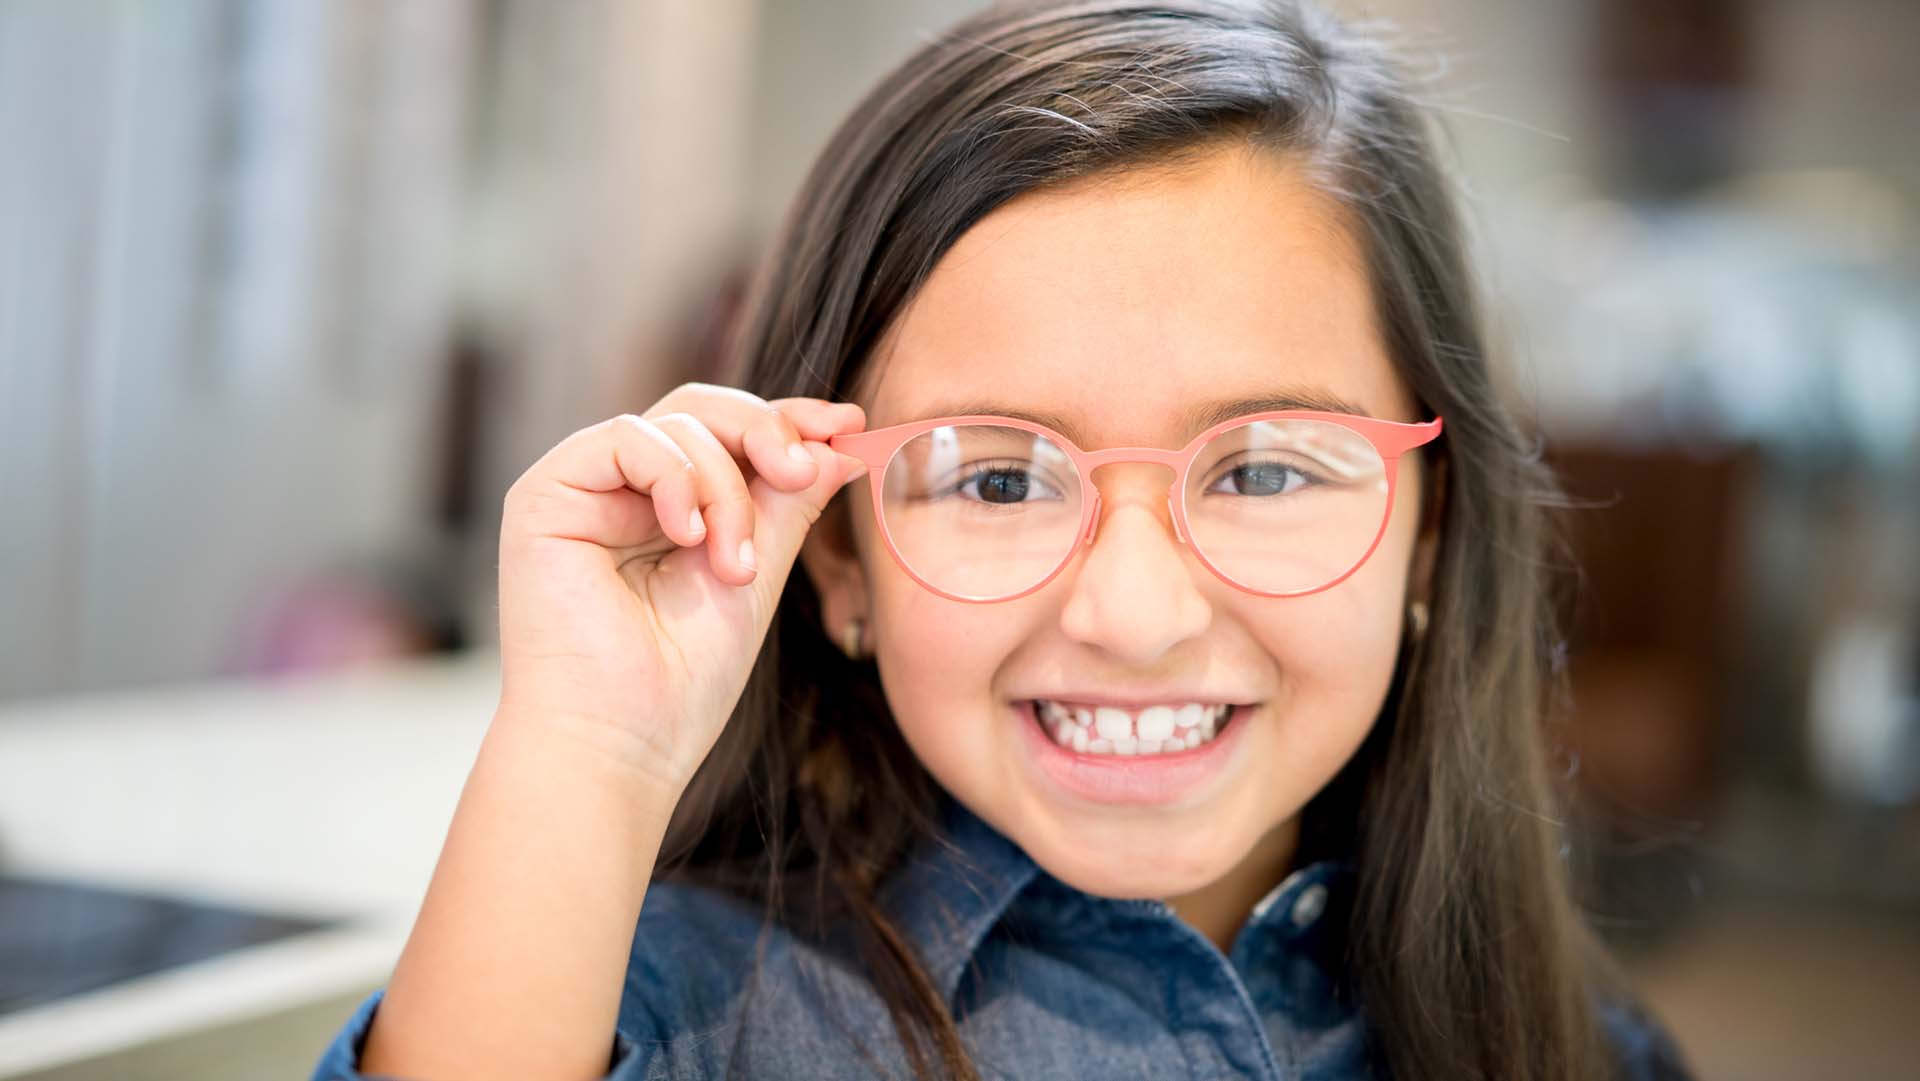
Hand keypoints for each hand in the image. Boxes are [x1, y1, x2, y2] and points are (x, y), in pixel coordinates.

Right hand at [493, 383, 867, 792]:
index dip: (788, 420)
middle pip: (702, 410)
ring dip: (726, 489)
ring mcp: (582, 489)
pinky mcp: (544, 495)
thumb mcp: (756, 573)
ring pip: (676, 423)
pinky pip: (625, 438)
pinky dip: (675, 478)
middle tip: (805, 470)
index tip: (849, 422)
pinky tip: (689, 537)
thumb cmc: (681, 682)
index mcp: (668, 508)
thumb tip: (845, 438)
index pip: (728, 434)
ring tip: (734, 566)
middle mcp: (622, 491)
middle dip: (767, 432)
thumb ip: (791, 503)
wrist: (619, 744)